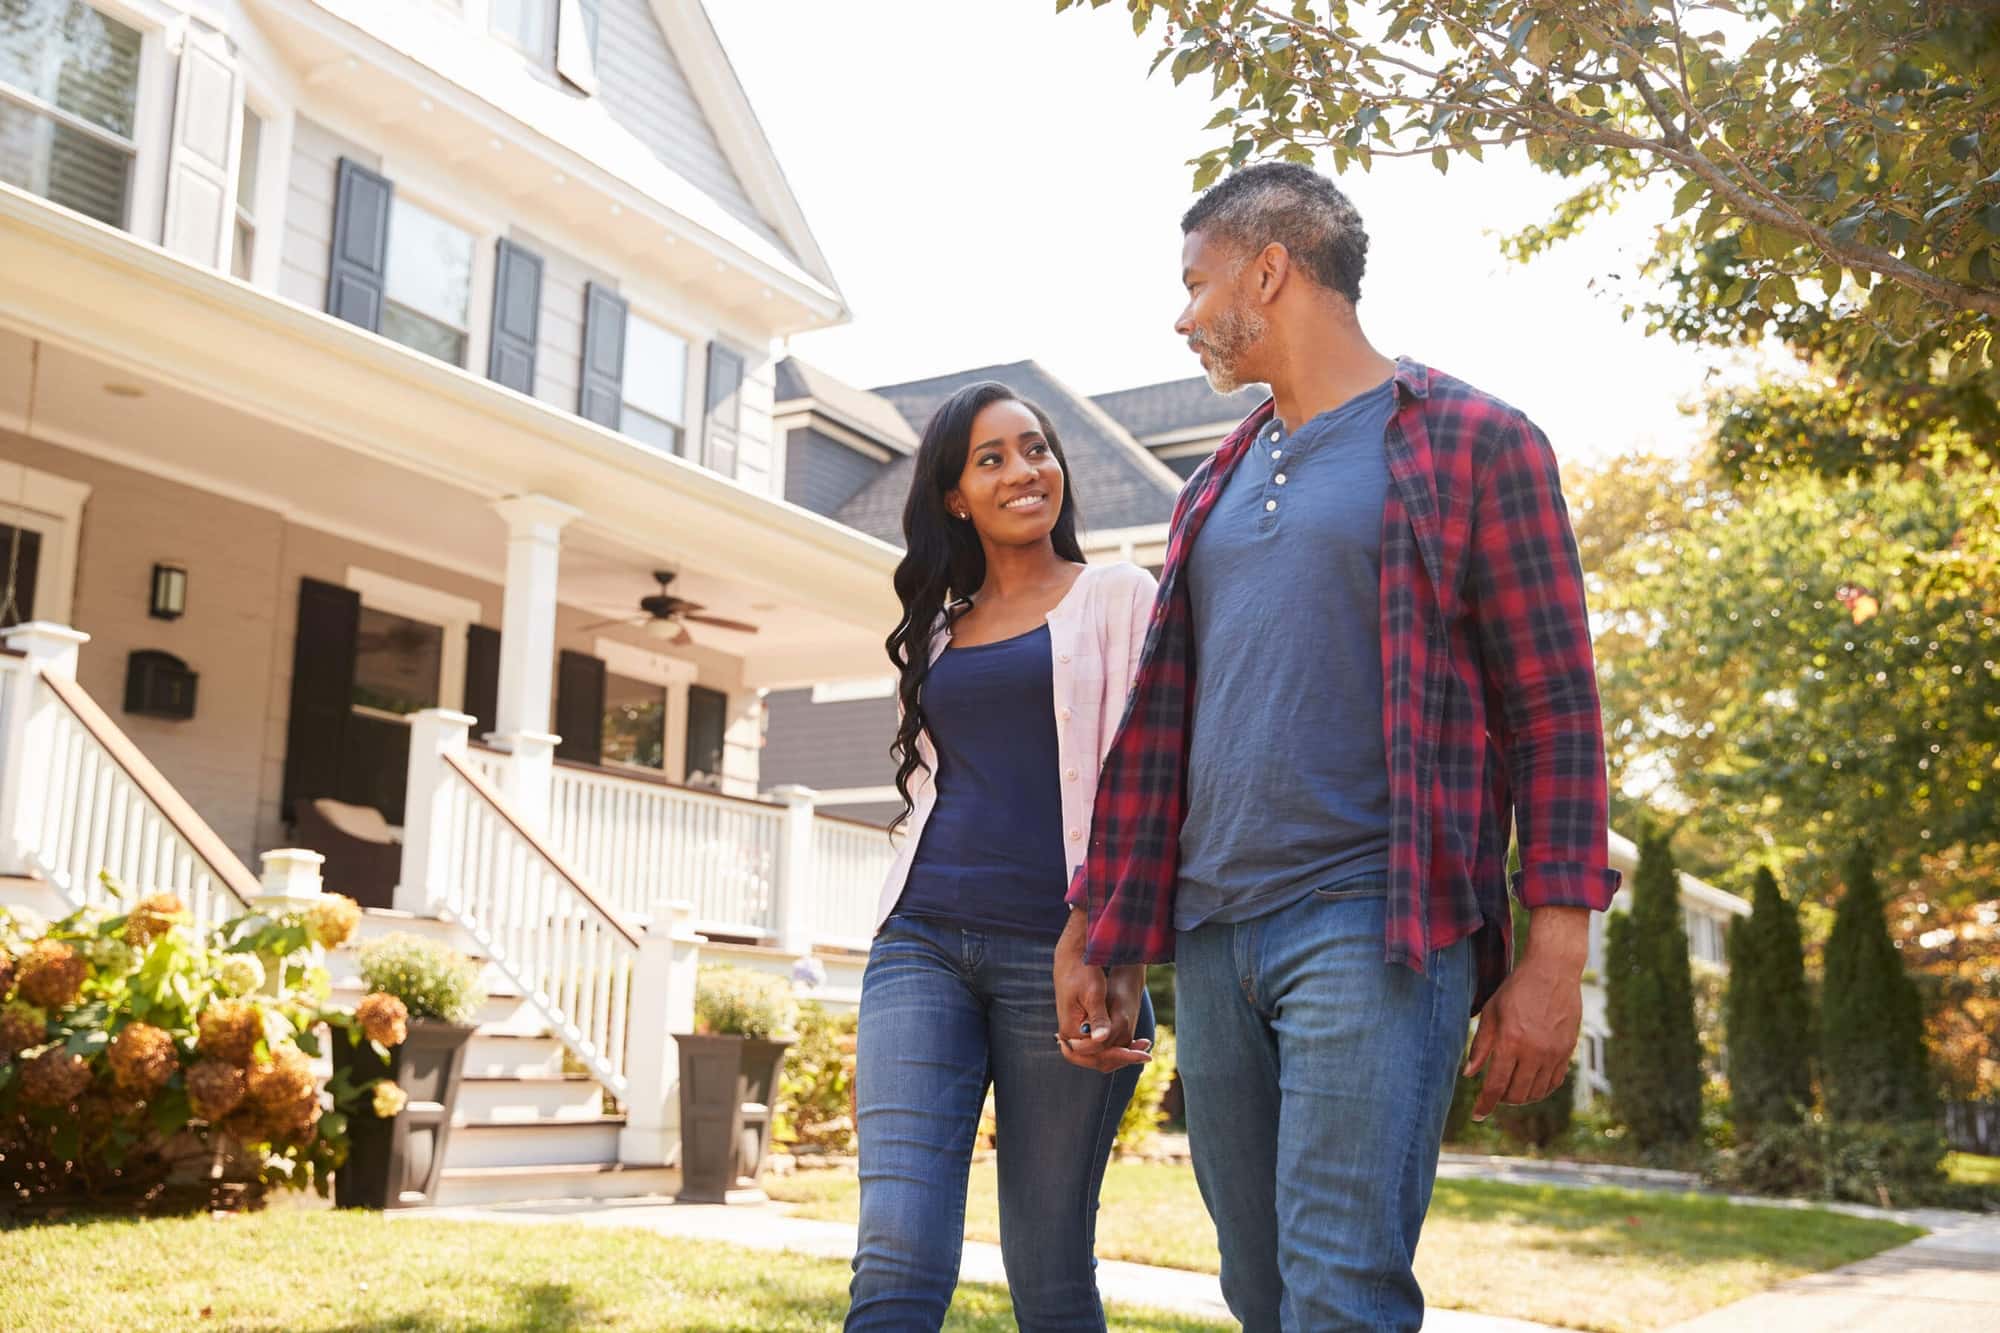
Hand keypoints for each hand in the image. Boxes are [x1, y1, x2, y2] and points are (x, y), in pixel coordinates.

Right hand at [1053, 908, 1151, 1073]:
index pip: (1095, 1054)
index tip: (1141, 1054)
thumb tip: (1102, 1038)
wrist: (1071, 959)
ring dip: (1121, 1055)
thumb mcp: (1093, 994)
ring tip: (1144, 1051)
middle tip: (1146, 1055)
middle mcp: (1070, 1036)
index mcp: (1070, 1030)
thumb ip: (1098, 1018)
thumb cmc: (1083, 972)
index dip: (1118, 1056)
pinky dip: (1117, 1046)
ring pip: (1100, 1055)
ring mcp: (1075, 1034)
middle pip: (1097, 1060)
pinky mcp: (1082, 1028)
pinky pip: (1100, 1046)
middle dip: (1122, 1058)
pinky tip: (1136, 1042)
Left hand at [1464, 906, 1587, 1119]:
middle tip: (1495, 1094)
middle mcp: (1534, 1051)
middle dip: (1503, 1100)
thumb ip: (1481, 1046)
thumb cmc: (1516, 989)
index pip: (1496, 1085)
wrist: (1553, 971)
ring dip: (1522, 1097)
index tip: (1478, 1115)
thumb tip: (1469, 1074)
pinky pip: (1554, 1082)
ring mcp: (1553, 1053)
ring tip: (1512, 1089)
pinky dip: (1541, 1089)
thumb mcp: (1491, 1013)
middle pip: (1517, 1094)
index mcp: (1510, 1041)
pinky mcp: (1567, 1051)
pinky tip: (1531, 1083)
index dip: (1485, 1104)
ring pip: (1537, 1092)